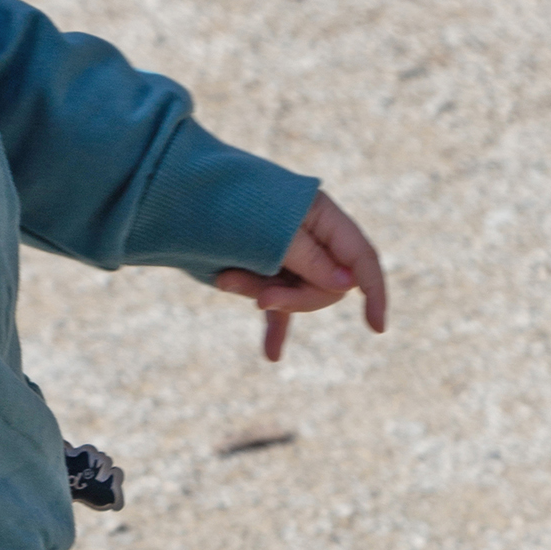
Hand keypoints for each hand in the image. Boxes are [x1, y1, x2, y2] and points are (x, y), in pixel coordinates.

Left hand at [213, 189, 387, 361]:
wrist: (174, 195)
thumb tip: (349, 285)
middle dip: (296, 297)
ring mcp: (285, 255)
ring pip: (295, 295)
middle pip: (328, 285)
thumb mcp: (274, 234)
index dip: (373, 292)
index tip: (376, 327)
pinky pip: (275, 306)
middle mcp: (308, 236)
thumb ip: (312, 260)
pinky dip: (272, 326)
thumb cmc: (225, 205)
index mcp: (320, 216)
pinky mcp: (261, 271)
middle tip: (261, 298)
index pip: (360, 258)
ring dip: (264, 296)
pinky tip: (271, 354)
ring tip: (224, 279)